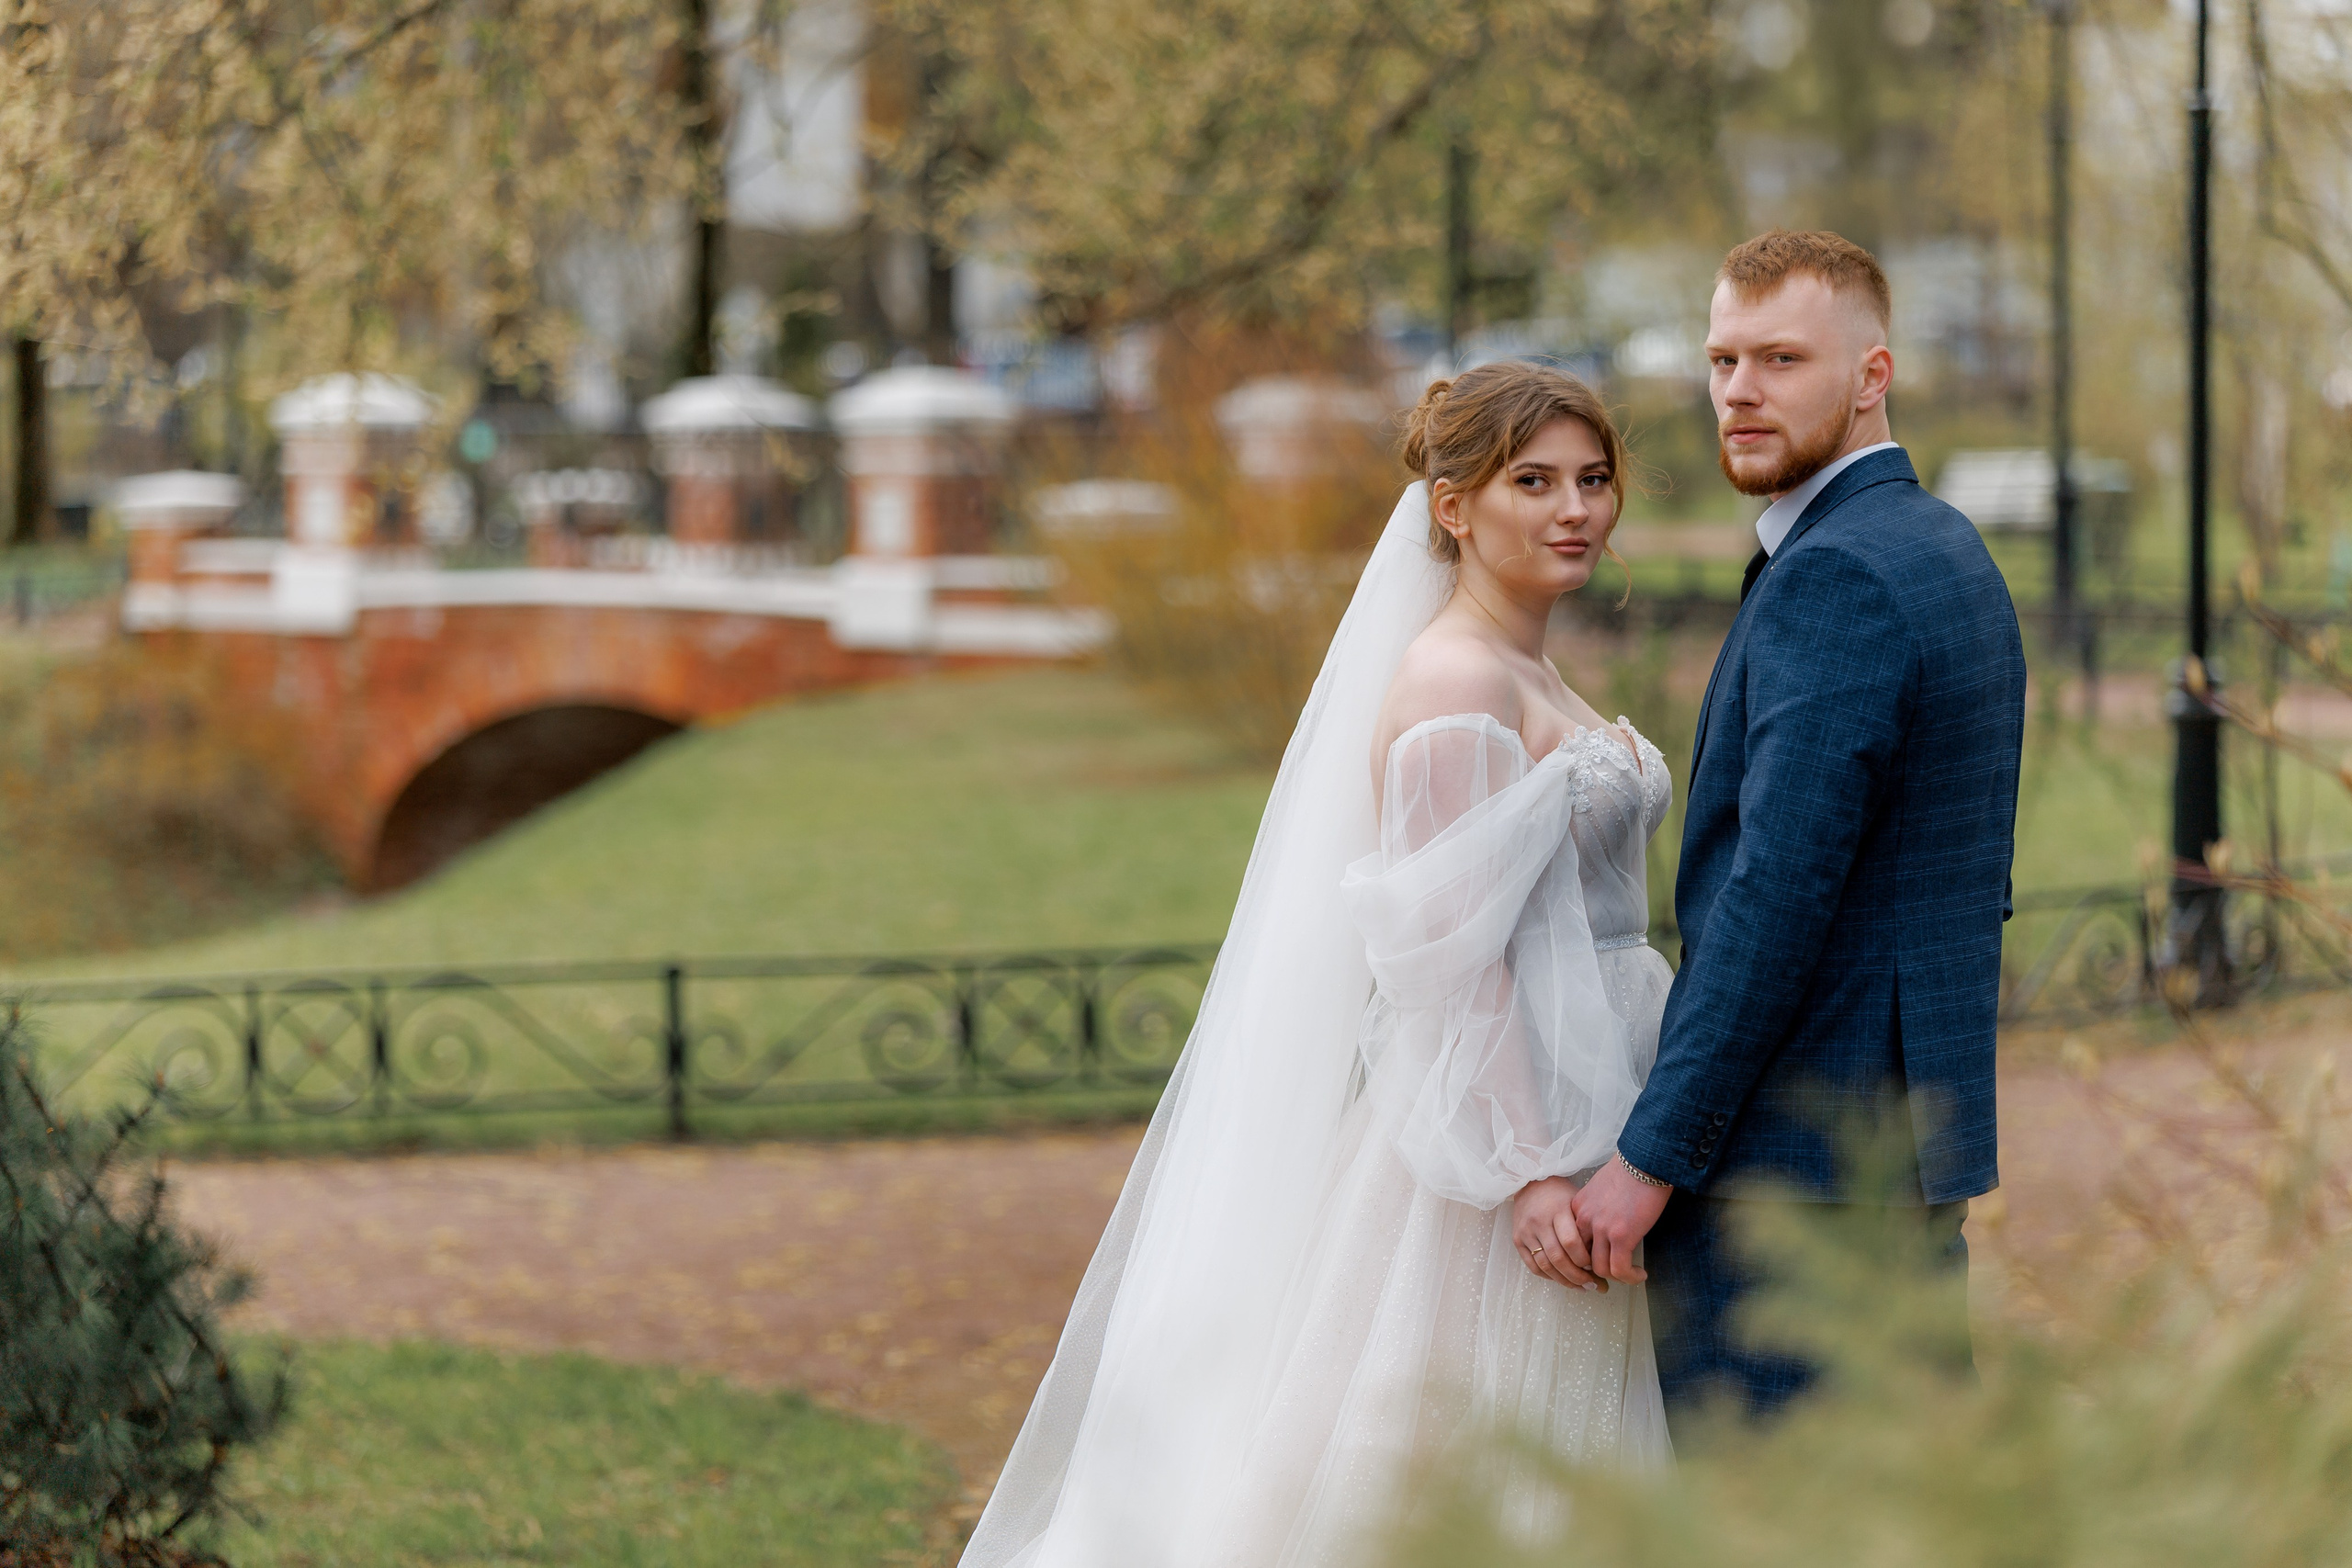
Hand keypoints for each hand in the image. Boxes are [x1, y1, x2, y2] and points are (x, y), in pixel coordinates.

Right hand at [1511, 1176, 1599, 1290]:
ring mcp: (1526, 1232)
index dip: (1584, 1259)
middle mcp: (1539, 1221)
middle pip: (1558, 1258)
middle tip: (1594, 1285)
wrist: (1529, 1183)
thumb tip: (1599, 1259)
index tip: (1596, 1266)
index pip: (1571, 1242)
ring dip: (1565, 1281)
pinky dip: (1549, 1277)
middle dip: (1578, 1277)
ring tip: (1581, 1287)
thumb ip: (1585, 1228)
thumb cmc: (1559, 1194)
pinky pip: (1533, 1266)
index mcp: (1557, 1210)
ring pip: (1545, 1266)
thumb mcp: (1576, 1202)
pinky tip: (1562, 1280)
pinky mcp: (1517, 1240)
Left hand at [1571, 1156, 1670, 1284]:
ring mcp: (1601, 1229)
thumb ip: (1596, 1208)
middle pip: (1582, 1258)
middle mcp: (1584, 1219)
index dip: (1586, 1256)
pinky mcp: (1622, 1236)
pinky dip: (1630, 1277)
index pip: (1573, 1242)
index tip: (1601, 1260)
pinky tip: (1640, 1274)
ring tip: (1631, 1274)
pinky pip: (1620, 1269)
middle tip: (1613, 1275)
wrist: (1645, 1161)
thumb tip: (1606, 1226)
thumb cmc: (1629, 1171)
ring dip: (1617, 1277)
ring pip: (1601, 1269)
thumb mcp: (1601, 1188)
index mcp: (1578, 1208)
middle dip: (1596, 1271)